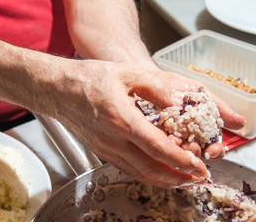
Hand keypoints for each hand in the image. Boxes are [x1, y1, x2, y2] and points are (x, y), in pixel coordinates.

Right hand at [36, 58, 243, 187]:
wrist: (57, 90)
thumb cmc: (88, 79)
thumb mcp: (125, 72)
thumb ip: (153, 86)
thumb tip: (174, 100)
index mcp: (123, 120)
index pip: (158, 148)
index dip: (181, 160)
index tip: (198, 166)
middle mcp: (114, 140)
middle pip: (151, 169)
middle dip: (178, 178)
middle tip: (197, 179)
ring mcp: (106, 148)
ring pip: (139, 173)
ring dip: (164, 181)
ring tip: (182, 182)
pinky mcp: (101, 150)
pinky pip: (127, 169)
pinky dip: (146, 175)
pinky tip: (156, 173)